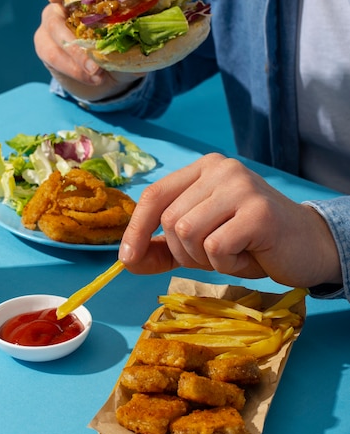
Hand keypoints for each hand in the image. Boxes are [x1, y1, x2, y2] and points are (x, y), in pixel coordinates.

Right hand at [34, 0, 140, 100]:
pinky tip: (92, 76)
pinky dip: (72, 66)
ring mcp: (53, 21)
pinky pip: (51, 51)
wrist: (108, 83)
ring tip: (95, 67)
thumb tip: (177, 25)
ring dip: (72, 45)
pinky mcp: (46, 45)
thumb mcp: (140, 38)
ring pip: (50, 21)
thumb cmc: (124, 52)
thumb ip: (149, 29)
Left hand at [119, 153, 341, 287]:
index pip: (155, 195)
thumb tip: (126, 261)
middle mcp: (221, 169)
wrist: (306, 246)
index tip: (128, 259)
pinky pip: (215, 248)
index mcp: (203, 168)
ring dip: (205, 259)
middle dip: (184, 253)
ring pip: (188, 233)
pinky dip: (227, 264)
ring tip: (234, 253)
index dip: (136, 229)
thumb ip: (163, 247)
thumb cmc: (250, 242)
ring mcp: (241, 187)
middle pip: (170, 221)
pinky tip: (249, 256)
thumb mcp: (199, 242)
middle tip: (215, 255)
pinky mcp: (258, 212)